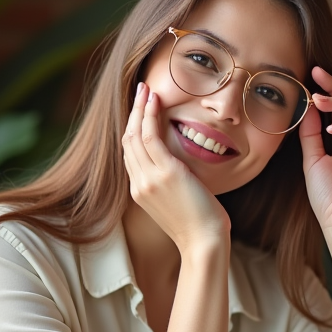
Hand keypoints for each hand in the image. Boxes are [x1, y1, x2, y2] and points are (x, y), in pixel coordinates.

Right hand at [122, 82, 230, 251]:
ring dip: (139, 109)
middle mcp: (139, 184)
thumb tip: (183, 171)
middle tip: (141, 91)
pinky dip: (150, 116)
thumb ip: (173, 184)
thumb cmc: (200, 226)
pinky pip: (150, 137)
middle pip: (127, 141)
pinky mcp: (164, 173)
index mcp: (140, 192)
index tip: (140, 111)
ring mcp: (148, 179)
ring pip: (135, 135)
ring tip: (146, 89)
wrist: (204, 243)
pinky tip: (155, 100)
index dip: (133, 129)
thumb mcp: (179, 202)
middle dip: (133, 113)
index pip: (130, 154)